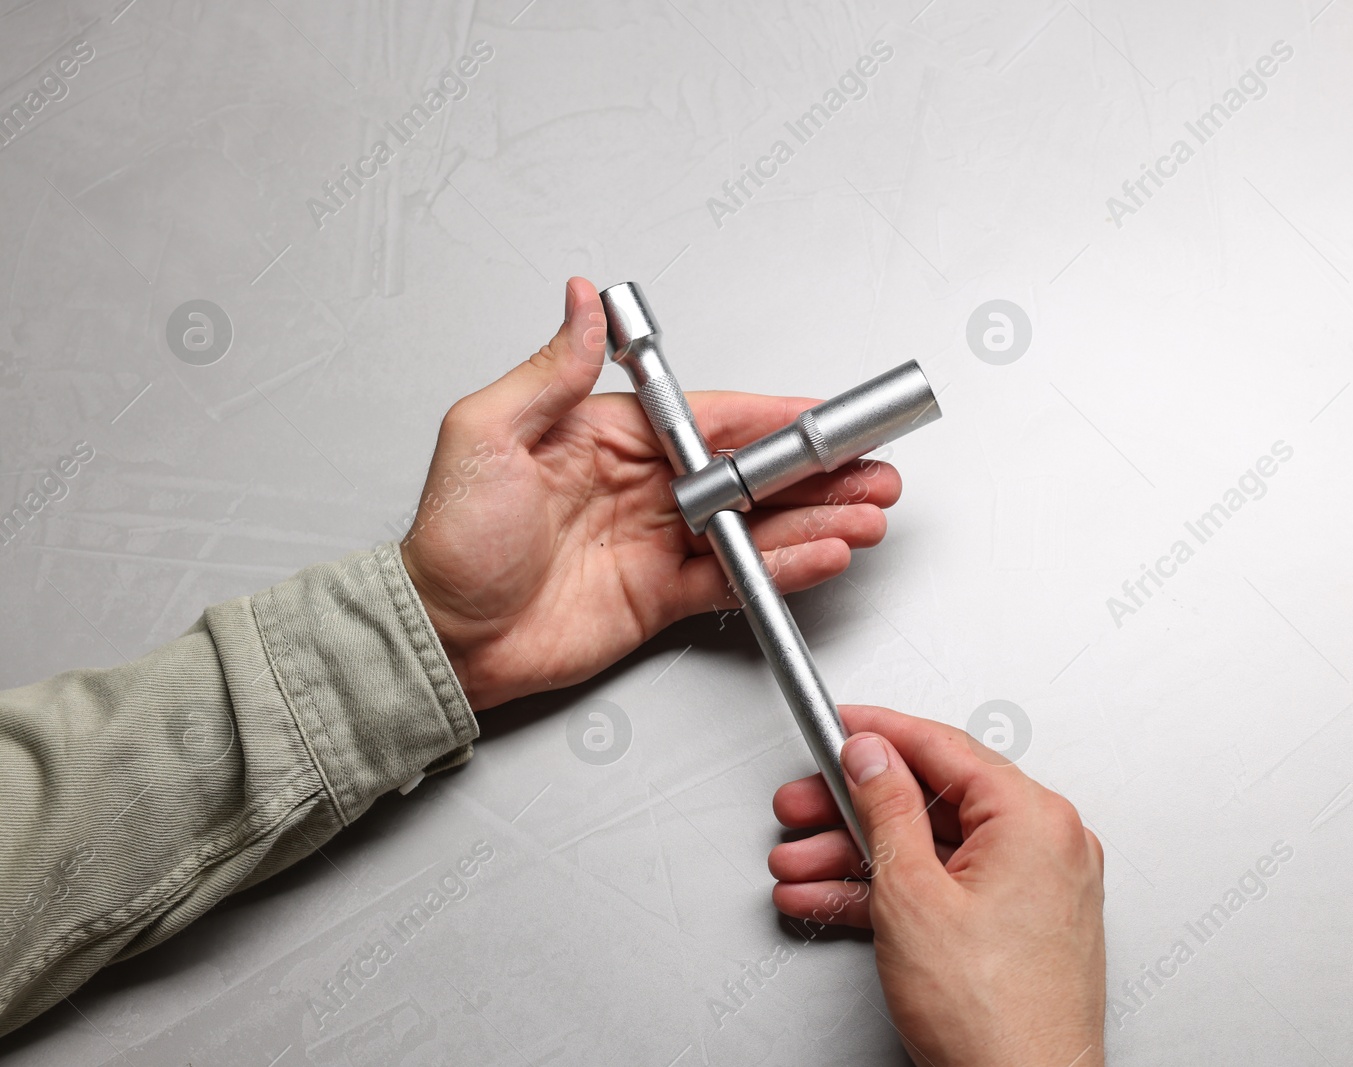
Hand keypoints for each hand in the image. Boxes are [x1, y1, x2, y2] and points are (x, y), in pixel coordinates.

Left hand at [400, 278, 901, 709]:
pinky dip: (783, 569)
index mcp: (609, 437)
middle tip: (873, 471)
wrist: (441, 637)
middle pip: (750, 473)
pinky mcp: (660, 595)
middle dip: (817, 472)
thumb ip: (552, 372)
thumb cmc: (451, 540)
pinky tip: (821, 555)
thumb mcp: (487, 435)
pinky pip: (734, 576)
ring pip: (756, 525)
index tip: (825, 417)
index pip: (712, 421)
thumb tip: (582, 302)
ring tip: (867, 515)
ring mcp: (657, 542)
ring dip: (817, 519)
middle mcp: (642, 486)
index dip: (776, 419)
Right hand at [768, 706, 1105, 1066]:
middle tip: (804, 805)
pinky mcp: (1018, 925)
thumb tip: (872, 755)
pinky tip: (833, 898)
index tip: (839, 725)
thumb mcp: (911, 894)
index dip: (878, 734)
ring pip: (931, 849)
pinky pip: (946, 888)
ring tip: (801, 864)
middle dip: (852, 810)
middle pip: (932, 800)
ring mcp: (1036, 887)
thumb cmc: (993, 1018)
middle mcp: (1047, 844)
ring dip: (859, 856)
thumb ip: (886, 809)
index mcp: (1034, 818)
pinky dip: (891, 893)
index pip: (943, 748)